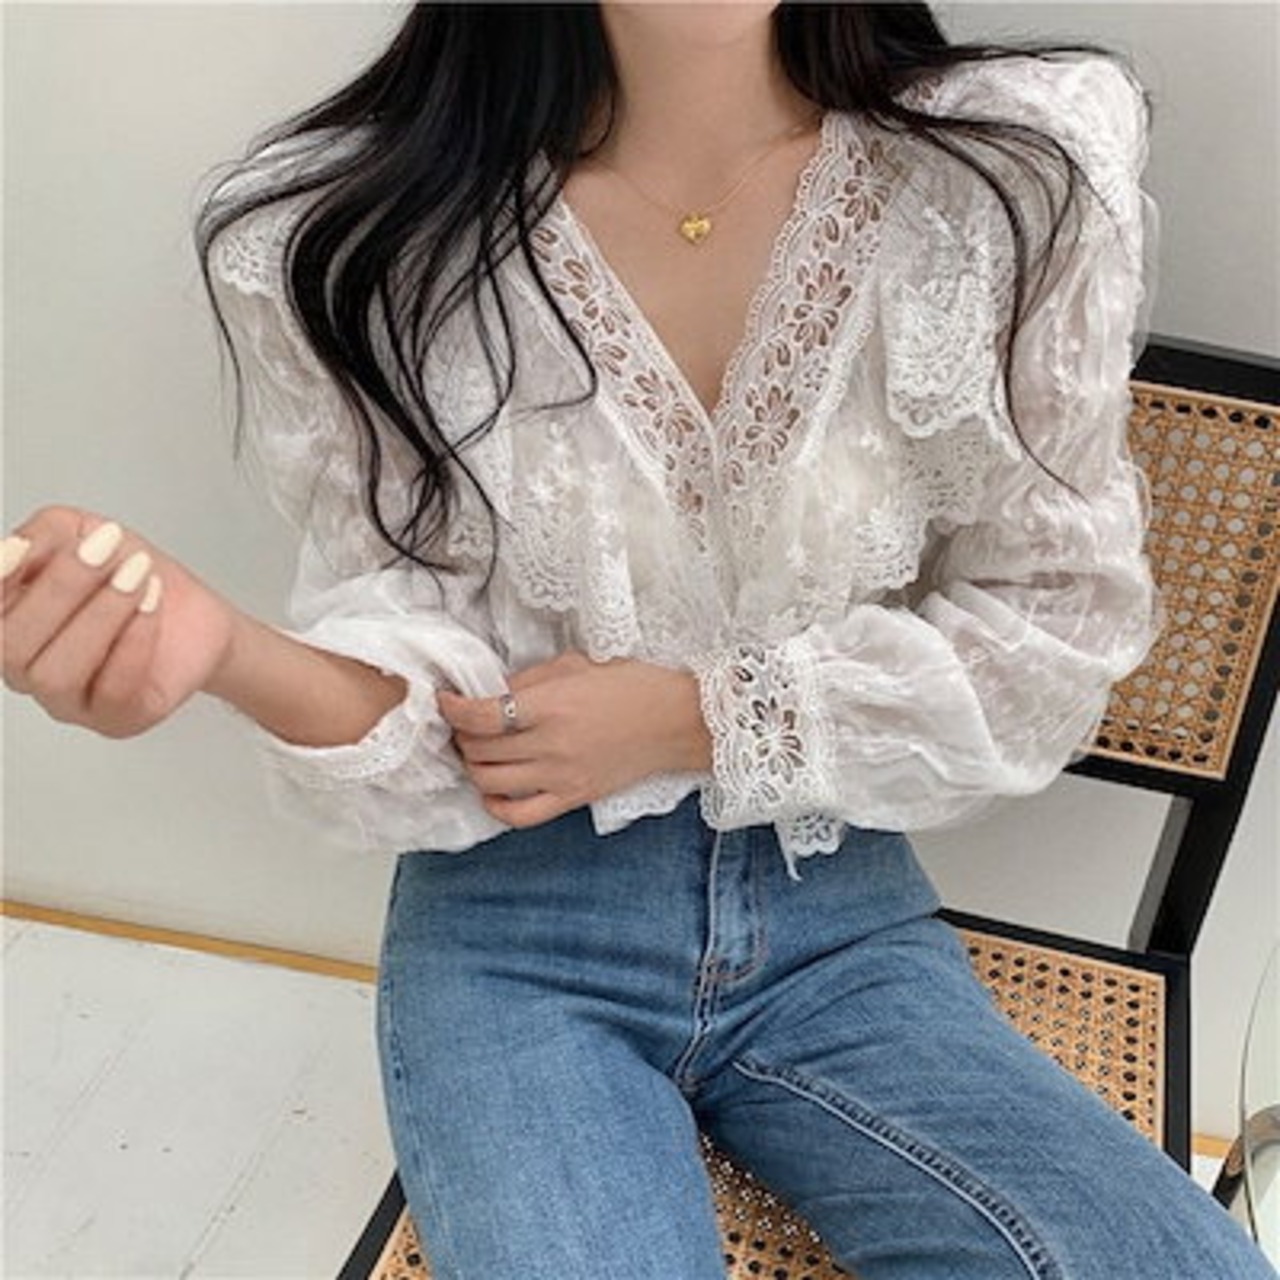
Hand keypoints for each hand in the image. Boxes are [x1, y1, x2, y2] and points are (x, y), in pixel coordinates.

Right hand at [2, 505, 237, 737]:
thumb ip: (44, 535)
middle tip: (109, 549)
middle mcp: (25, 669)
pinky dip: (134, 639)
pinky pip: (113, 691)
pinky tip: (151, 604)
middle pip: (11, 646)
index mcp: (7, 623)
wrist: (197, 613)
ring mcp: (68, 702)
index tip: (24, 548)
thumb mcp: (85, 534)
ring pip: (57, 674)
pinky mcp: (118, 720)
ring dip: (102, 615)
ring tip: (138, 575)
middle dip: (62, 588)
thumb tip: (17, 548)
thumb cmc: (132, 575)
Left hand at [437, 649, 712, 828]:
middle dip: (461, 736)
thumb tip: (492, 693)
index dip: (453, 708)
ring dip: (474, 766)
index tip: (446, 700)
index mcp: (551, 705)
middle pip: (479, 750)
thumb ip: (530, 680)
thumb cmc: (631, 685)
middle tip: (465, 724)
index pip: (481, 716)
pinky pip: (519, 815)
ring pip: (490, 782)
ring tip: (478, 752)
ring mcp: (560, 776)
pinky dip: (495, 805)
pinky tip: (493, 789)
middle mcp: (551, 745)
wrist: (676, 720)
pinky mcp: (572, 798)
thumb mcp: (576, 664)